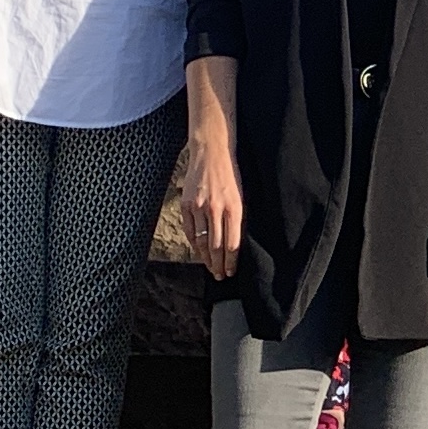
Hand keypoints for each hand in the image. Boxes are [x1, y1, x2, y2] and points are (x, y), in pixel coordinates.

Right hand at [182, 140, 243, 279]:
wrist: (211, 152)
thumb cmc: (230, 174)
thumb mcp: (241, 196)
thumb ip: (238, 219)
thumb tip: (234, 244)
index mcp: (234, 208)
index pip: (232, 244)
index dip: (230, 262)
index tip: (230, 272)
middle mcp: (216, 209)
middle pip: (216, 246)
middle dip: (218, 265)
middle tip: (219, 276)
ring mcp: (199, 207)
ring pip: (201, 241)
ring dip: (205, 258)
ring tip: (210, 268)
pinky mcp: (186, 204)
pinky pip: (189, 230)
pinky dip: (193, 243)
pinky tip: (198, 251)